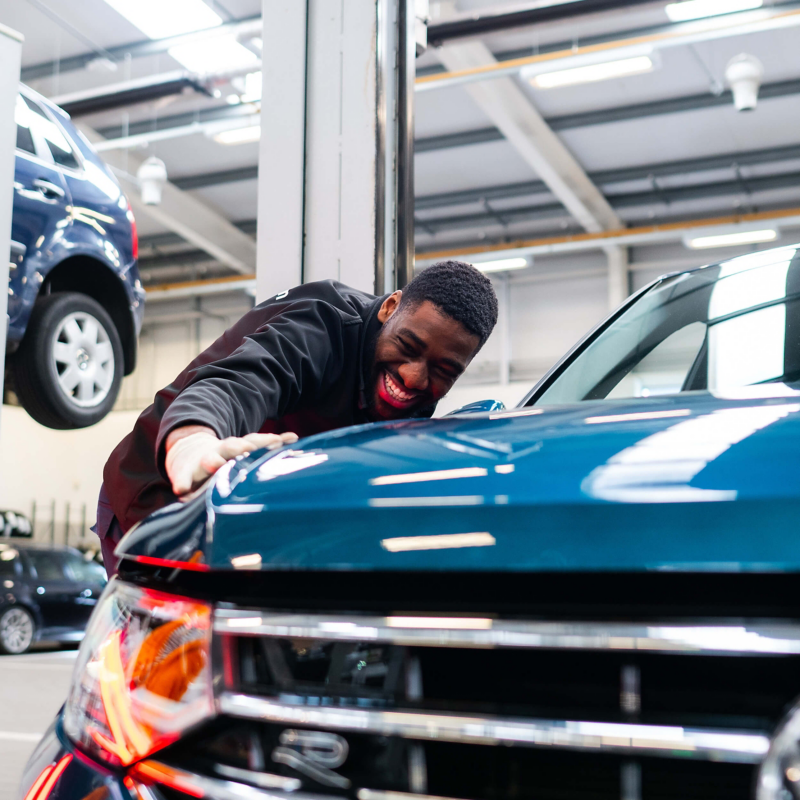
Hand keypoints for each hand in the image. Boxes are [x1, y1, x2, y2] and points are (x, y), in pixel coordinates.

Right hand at [165, 425, 298, 496]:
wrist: (188, 454)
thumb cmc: (226, 456)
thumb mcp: (244, 449)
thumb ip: (266, 446)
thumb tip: (295, 438)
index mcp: (238, 446)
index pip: (253, 440)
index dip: (265, 441)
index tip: (278, 442)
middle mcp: (221, 451)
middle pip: (230, 446)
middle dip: (239, 447)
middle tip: (247, 450)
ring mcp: (202, 462)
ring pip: (208, 459)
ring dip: (212, 461)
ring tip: (216, 465)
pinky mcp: (186, 474)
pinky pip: (183, 479)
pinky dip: (182, 483)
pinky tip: (182, 490)